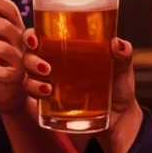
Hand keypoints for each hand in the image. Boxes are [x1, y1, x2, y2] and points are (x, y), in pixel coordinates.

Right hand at [20, 30, 141, 152]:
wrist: (120, 117)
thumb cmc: (118, 87)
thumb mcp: (123, 69)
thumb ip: (123, 56)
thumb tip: (118, 43)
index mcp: (67, 47)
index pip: (41, 35)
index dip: (30, 35)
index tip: (34, 39)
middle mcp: (54, 62)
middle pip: (29, 53)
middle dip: (30, 58)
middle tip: (46, 67)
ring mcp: (50, 81)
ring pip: (27, 74)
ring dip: (32, 78)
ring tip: (48, 86)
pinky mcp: (50, 101)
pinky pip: (33, 95)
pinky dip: (35, 93)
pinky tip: (47, 94)